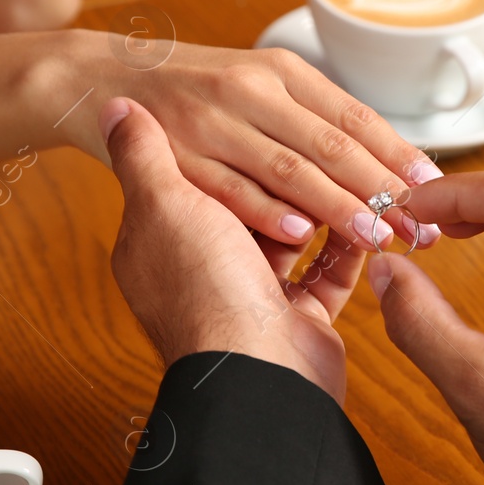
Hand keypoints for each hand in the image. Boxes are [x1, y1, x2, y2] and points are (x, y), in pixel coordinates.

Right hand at [63, 34, 440, 252]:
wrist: (98, 78)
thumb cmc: (191, 92)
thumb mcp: (255, 85)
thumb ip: (307, 118)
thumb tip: (376, 158)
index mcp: (279, 69)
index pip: (353, 114)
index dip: (396, 151)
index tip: (433, 184)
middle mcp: (250, 89)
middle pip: (331, 143)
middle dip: (380, 188)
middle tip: (420, 224)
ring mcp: (213, 122)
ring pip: (289, 168)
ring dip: (337, 207)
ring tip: (379, 234)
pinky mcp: (178, 157)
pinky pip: (230, 189)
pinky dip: (267, 213)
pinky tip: (303, 236)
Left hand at [102, 97, 367, 402]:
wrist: (253, 378)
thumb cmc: (203, 293)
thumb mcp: (161, 205)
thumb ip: (142, 154)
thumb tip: (115, 106)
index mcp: (165, 242)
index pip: (203, 176)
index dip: (235, 147)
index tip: (263, 116)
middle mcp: (207, 270)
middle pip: (254, 205)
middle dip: (294, 177)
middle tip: (322, 141)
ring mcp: (253, 298)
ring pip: (297, 236)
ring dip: (329, 206)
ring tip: (355, 170)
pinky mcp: (299, 319)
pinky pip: (329, 273)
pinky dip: (350, 246)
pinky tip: (369, 214)